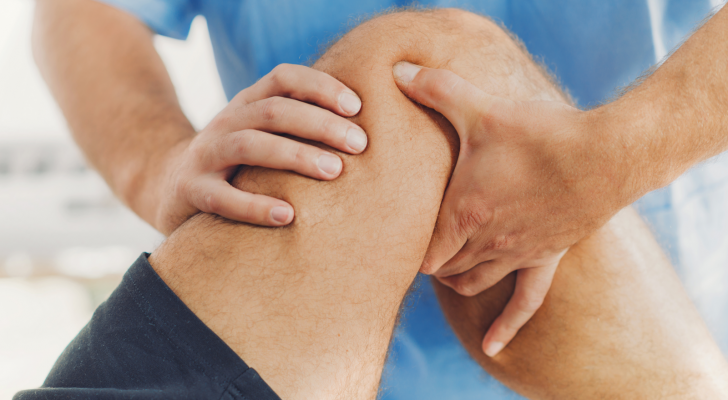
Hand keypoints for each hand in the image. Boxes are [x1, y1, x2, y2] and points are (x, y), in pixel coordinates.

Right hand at [154, 64, 367, 234]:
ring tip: (334, 171)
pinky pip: (223, 197)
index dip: (320, 86)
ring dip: (295, 155)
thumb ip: (299, 129)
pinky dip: (255, 206)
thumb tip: (365, 134)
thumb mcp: (264, 135)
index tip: (357, 107)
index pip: (284, 79)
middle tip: (360, 144)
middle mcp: (227, 121)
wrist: (172, 187)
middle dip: (320, 124)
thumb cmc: (240, 164)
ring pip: (249, 144)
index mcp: (248, 103)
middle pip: (273, 110)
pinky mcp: (192, 190)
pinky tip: (288, 216)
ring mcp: (206, 154)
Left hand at [393, 62, 625, 355]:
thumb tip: (399, 70)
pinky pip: (525, 302)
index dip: (406, 248)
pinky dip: (506, 327)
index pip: (421, 249)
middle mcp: (486, 242)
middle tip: (421, 244)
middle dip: (429, 259)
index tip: (399, 236)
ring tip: (448, 270)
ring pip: (474, 283)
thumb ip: (436, 89)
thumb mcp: (480, 108)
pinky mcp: (546, 258)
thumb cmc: (538, 134)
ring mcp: (517, 255)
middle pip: (443, 267)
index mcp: (462, 213)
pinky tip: (493, 348)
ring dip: (456, 279)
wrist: (604, 154)